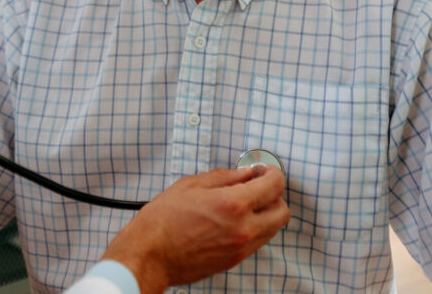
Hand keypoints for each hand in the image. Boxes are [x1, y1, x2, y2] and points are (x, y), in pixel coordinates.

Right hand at [100, 166, 288, 293]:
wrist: (150, 255)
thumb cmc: (162, 221)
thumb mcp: (190, 185)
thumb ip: (223, 177)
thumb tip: (244, 174)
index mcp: (233, 205)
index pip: (274, 186)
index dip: (272, 173)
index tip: (264, 171)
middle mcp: (243, 229)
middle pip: (282, 211)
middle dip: (274, 196)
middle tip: (258, 187)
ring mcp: (240, 248)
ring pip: (272, 229)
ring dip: (265, 214)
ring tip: (244, 204)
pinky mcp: (234, 261)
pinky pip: (257, 242)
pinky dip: (253, 228)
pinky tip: (233, 220)